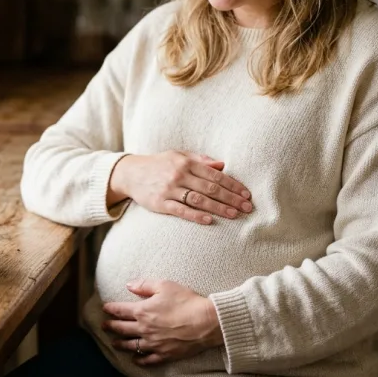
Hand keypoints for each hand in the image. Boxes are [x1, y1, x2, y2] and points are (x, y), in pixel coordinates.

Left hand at [102, 279, 223, 365]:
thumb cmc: (186, 301)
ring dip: (121, 344)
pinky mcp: (165, 354)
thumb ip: (144, 285)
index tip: (105, 308)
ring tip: (114, 343)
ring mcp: (154, 343)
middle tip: (104, 326)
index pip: (120, 310)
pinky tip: (135, 360)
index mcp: (143, 311)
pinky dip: (140, 360)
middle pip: (122, 329)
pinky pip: (148, 360)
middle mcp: (145, 329)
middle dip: (111, 326)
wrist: (206, 322)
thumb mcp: (164, 285)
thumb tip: (128, 285)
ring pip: (132, 346)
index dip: (111, 309)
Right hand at [106, 150, 251, 224]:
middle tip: (247, 207)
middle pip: (210, 188)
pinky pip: (181, 210)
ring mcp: (169, 189)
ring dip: (219, 208)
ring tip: (234, 215)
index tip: (246, 194)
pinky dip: (196, 216)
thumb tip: (223, 165)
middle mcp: (179, 175)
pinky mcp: (160, 203)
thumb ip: (200, 160)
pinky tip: (210, 220)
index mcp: (186, 162)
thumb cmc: (159, 164)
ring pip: (199, 200)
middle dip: (231, 198)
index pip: (215, 174)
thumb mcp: (178, 156)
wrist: (130, 173)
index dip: (233, 185)